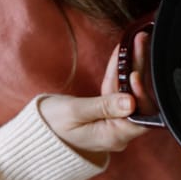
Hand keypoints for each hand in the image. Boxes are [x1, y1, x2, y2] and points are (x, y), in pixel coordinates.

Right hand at [38, 39, 154, 163]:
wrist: (38, 134)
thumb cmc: (51, 125)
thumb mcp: (74, 112)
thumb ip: (104, 106)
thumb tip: (131, 102)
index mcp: (113, 137)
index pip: (140, 116)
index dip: (142, 93)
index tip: (135, 71)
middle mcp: (120, 134)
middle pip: (139, 102)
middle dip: (139, 70)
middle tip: (140, 42)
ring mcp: (116, 126)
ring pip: (131, 95)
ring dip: (131, 68)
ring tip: (134, 42)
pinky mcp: (111, 117)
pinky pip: (120, 95)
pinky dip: (118, 76)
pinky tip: (120, 56)